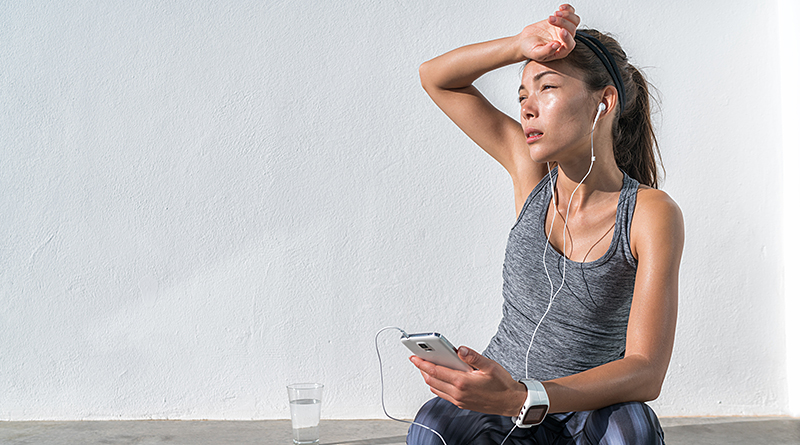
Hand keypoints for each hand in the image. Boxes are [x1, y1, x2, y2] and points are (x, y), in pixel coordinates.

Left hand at [410, 346, 526, 416]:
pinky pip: (442, 394)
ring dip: (428, 377)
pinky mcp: (461, 403)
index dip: (422, 363)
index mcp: (463, 382)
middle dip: (422, 369)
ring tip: (427, 365)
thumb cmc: (502, 385)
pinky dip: (436, 385)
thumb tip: (460, 349)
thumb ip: (473, 357)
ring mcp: (459, 400)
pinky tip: (439, 377)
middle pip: (431, 380)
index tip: (414, 356)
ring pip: (435, 388)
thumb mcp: (490, 366)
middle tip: (418, 358)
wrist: (510, 402)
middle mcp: (458, 393)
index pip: (435, 371)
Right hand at [517, 4, 580, 61]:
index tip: (561, 30)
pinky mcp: (562, 21)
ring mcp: (564, 30)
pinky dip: (568, 9)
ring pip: (575, 21)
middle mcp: (565, 40)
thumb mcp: (536, 53)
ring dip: (567, 15)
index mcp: (561, 51)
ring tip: (555, 13)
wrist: (525, 41)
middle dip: (562, 22)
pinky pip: (571, 13)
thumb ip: (546, 51)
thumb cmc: (531, 49)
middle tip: (550, 19)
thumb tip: (557, 45)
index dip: (567, 37)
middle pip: (572, 29)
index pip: (570, 44)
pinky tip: (560, 8)